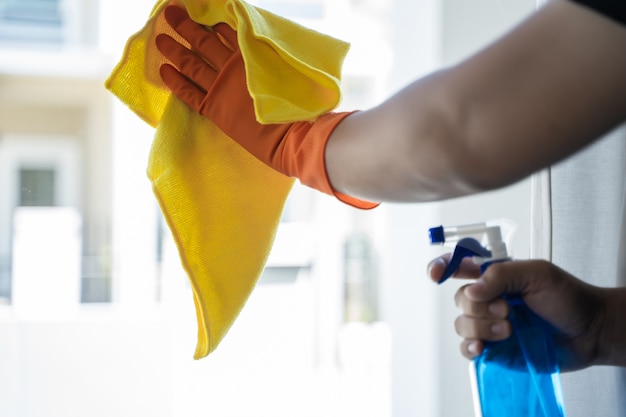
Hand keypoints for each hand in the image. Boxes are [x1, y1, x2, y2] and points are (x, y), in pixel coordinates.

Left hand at [155, 5, 375, 207]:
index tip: (203, 14)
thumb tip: (268, 50)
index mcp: (253, 54)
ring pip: (191, 63)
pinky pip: (187, 92)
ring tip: (160, 38)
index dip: (213, 22)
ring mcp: (220, 87)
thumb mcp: (290, 72)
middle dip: (186, 26)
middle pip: (203, 41)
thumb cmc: (301, 106)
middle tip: (171, 12)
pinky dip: (175, 81)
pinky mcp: (214, 109)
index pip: (227, 31)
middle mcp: (233, 66)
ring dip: (174, 49)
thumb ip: (275, 60)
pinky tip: (163, 70)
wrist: (293, 135)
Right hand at [427, 256, 605, 371]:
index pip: (459, 265)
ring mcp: (489, 324)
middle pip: (459, 298)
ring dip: (482, 327)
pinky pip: (467, 349)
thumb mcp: (538, 274)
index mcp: (495, 275)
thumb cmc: (568, 297)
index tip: (436, 274)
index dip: (442, 266)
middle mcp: (488, 298)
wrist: (589, 332)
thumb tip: (472, 290)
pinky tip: (484, 347)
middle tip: (508, 309)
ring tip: (510, 329)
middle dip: (479, 306)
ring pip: (462, 324)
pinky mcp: (493, 349)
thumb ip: (502, 274)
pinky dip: (470, 347)